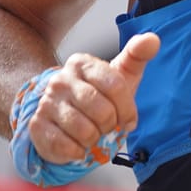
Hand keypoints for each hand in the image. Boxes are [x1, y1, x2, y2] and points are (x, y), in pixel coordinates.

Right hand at [29, 33, 159, 164]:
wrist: (61, 119)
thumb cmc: (98, 97)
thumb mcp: (120, 76)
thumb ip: (137, 56)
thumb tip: (152, 39)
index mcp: (82, 63)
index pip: (116, 86)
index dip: (127, 109)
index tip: (127, 119)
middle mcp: (61, 79)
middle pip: (102, 111)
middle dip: (110, 126)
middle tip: (105, 126)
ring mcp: (47, 102)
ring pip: (85, 131)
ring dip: (94, 140)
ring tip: (91, 134)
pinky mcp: (37, 126)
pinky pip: (67, 146)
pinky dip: (78, 152)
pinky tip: (76, 144)